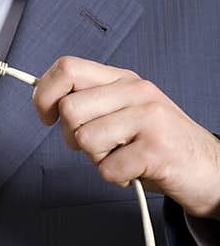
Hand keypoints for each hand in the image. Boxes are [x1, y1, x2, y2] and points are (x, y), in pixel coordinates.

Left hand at [31, 56, 219, 219]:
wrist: (209, 169)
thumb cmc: (158, 144)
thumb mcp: (124, 112)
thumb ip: (90, 103)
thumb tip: (43, 100)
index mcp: (124, 80)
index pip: (67, 68)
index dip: (44, 94)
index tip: (46, 116)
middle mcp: (137, 92)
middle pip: (70, 109)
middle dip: (73, 138)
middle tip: (100, 146)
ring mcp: (149, 118)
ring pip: (85, 140)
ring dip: (98, 159)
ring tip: (124, 157)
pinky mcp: (156, 149)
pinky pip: (107, 168)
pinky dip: (116, 177)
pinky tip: (136, 170)